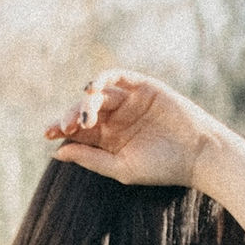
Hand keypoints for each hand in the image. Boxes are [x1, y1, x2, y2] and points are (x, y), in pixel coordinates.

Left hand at [45, 70, 223, 188]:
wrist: (197, 155)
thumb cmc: (161, 167)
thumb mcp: (121, 167)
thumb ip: (90, 159)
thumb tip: (57, 152)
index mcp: (109, 139)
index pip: (79, 130)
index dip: (61, 128)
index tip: (47, 134)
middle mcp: (116, 118)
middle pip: (84, 110)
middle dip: (71, 116)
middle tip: (65, 126)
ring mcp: (128, 100)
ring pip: (97, 94)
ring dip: (85, 103)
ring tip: (82, 119)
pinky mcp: (142, 86)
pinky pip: (117, 77)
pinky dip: (102, 80)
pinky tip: (92, 89)